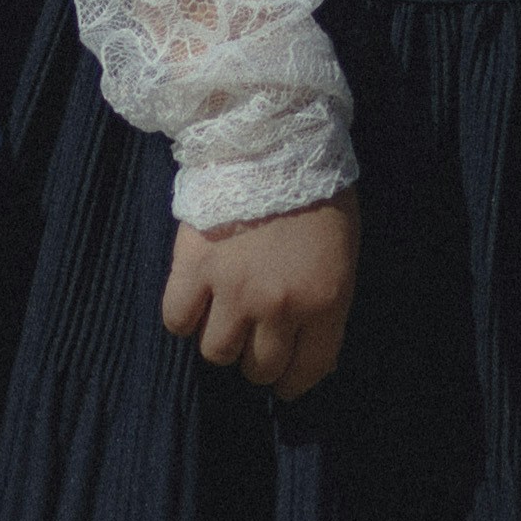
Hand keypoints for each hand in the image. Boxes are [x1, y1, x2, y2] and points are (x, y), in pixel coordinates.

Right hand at [160, 198, 355, 398]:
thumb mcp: (342, 251)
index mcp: (324, 300)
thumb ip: (325, 300)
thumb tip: (303, 341)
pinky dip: (184, 317)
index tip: (284, 380)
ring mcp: (231, 289)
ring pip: (215, 351)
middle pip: (258, 367)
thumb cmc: (316, 191)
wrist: (271, 137)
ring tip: (223, 315)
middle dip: (257, 358)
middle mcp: (277, 304)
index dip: (292, 382)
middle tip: (254, 336)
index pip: (307, 370)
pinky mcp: (192, 269)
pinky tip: (195, 300)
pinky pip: (178, 320)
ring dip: (221, 339)